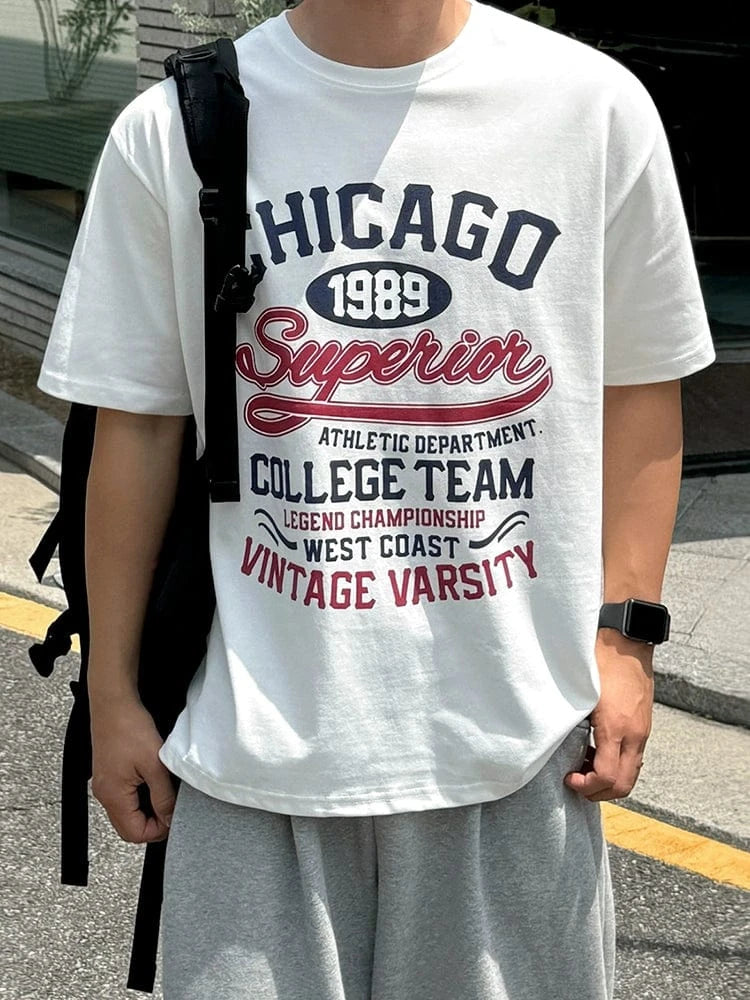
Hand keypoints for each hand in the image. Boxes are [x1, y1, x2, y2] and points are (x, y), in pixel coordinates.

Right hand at [89, 691, 175, 842]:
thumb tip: (169, 818)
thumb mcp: (155, 765)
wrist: (113, 704)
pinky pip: (123, 797)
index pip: (133, 833)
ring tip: (164, 794)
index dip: (157, 831)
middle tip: (171, 809)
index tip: (174, 818)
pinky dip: (139, 797)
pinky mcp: (108, 773)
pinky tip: (153, 783)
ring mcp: (104, 784)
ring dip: (146, 809)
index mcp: (113, 796)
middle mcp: (104, 794)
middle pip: (127, 827)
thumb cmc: (130, 728)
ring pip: (126, 812)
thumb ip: (163, 796)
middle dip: (151, 824)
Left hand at [564, 629, 653, 801]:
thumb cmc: (598, 661)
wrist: (626, 642)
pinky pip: (635, 759)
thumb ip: (570, 720)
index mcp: (615, 727)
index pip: (606, 777)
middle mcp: (634, 734)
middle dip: (599, 792)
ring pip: (632, 774)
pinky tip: (597, 752)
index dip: (586, 786)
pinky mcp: (644, 726)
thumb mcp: (579, 692)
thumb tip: (554, 742)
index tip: (569, 779)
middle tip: (577, 783)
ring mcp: (642, 731)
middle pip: (624, 784)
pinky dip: (617, 766)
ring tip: (585, 768)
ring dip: (609, 780)